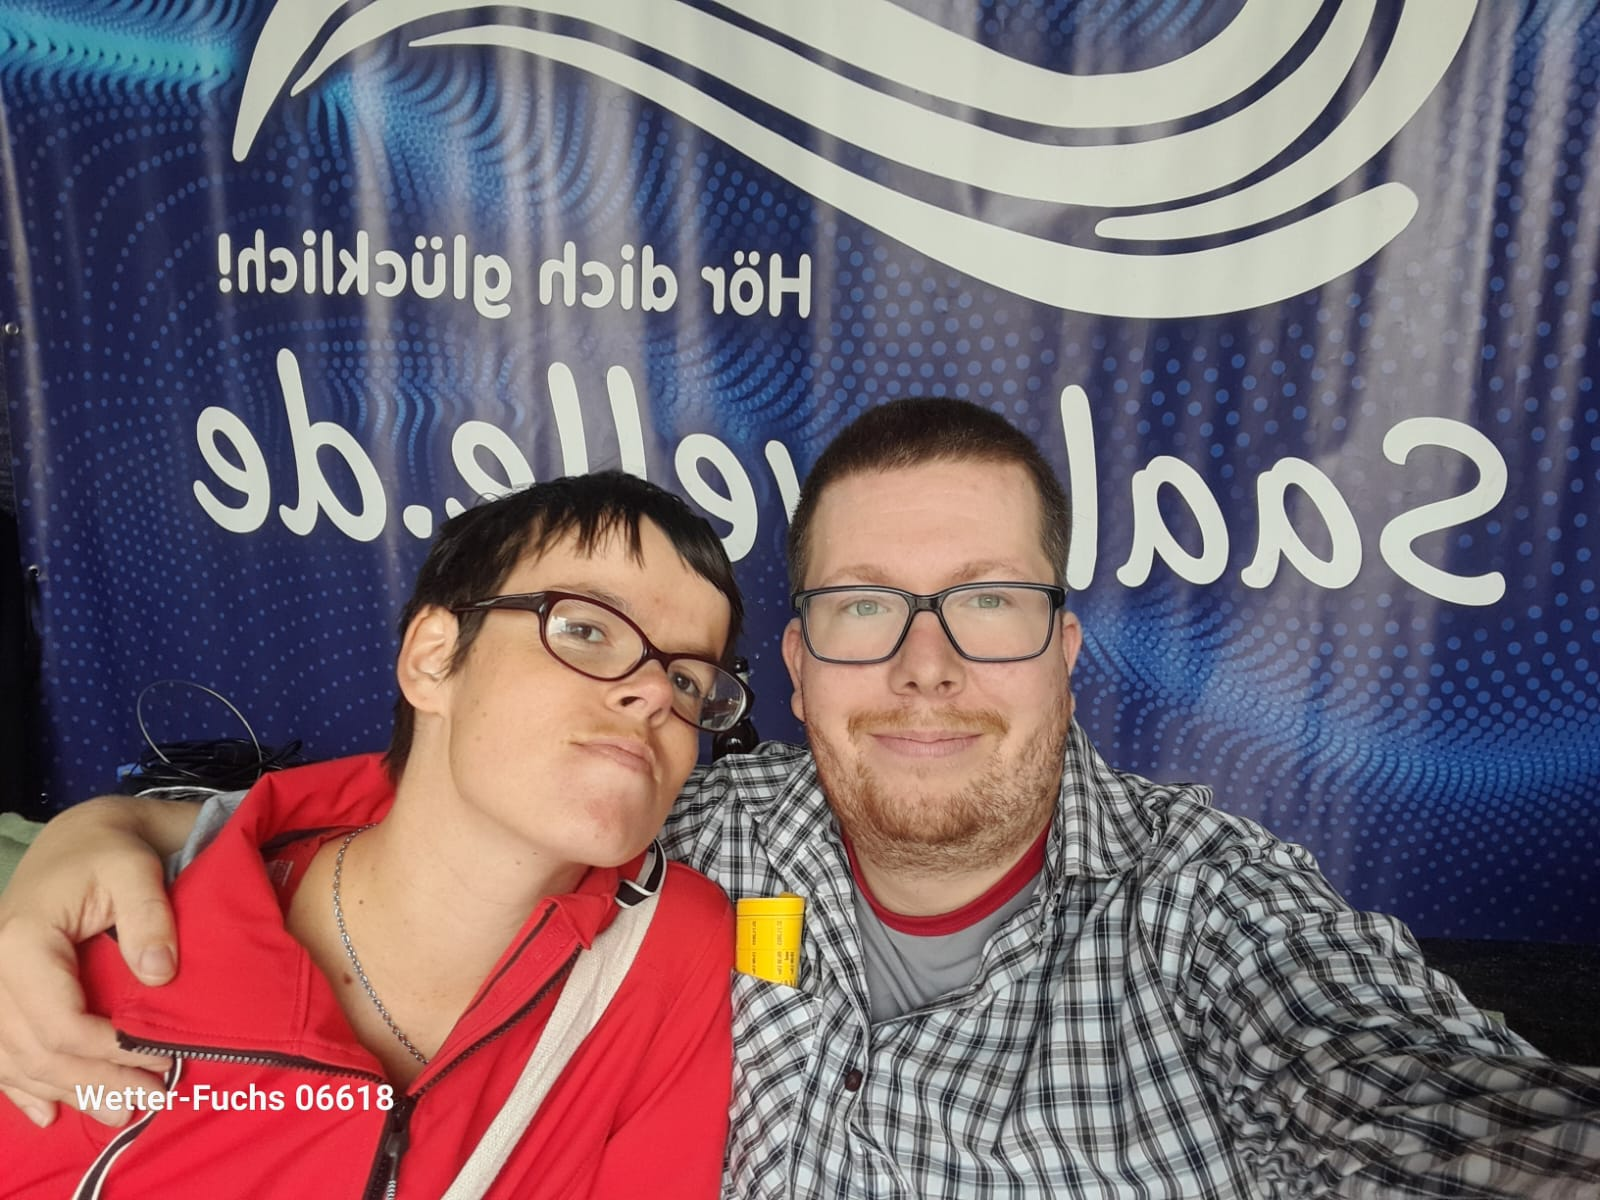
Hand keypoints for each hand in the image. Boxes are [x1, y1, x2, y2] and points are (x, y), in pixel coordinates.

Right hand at [0, 796, 195, 1126]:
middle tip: (148, 1101)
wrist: (80, 836)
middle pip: (36, 1049)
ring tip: (119, 1113)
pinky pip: (2, 1051)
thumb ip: (149, 919)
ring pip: (17, 1059)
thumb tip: (159, 975)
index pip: (59, 1020)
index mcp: (23, 943)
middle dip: (93, 1082)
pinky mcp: (4, 993)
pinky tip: (47, 1115)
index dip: (108, 1050)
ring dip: (66, 1092)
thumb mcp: (136, 869)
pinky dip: (23, 1087)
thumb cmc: (111, 850)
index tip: (160, 1060)